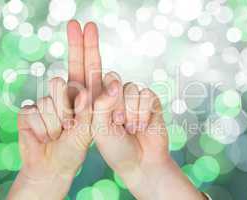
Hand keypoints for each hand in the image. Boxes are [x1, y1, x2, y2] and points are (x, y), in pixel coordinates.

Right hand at [8, 20, 102, 199]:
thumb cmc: (74, 150)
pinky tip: (45, 136)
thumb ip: (98, 106)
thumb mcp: (93, 129)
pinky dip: (44, 128)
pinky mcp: (30, 110)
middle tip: (68, 123)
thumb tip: (109, 82)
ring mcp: (47, 101)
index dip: (86, 45)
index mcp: (84, 96)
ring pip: (52, 97)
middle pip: (64, 79)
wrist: (50, 168)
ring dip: (58, 121)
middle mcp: (65, 95)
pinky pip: (36, 110)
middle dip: (66, 100)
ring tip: (60, 135)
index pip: (86, 66)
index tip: (86, 25)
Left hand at [91, 74, 205, 199]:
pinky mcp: (151, 100)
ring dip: (131, 112)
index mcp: (98, 99)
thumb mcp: (100, 129)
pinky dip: (144, 112)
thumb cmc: (116, 149)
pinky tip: (143, 125)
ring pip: (131, 88)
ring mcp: (134, 96)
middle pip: (114, 80)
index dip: (102, 97)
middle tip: (118, 123)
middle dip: (117, 105)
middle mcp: (116, 94)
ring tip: (131, 128)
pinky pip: (147, 94)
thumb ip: (101, 104)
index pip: (95, 81)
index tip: (107, 118)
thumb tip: (115, 82)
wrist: (142, 164)